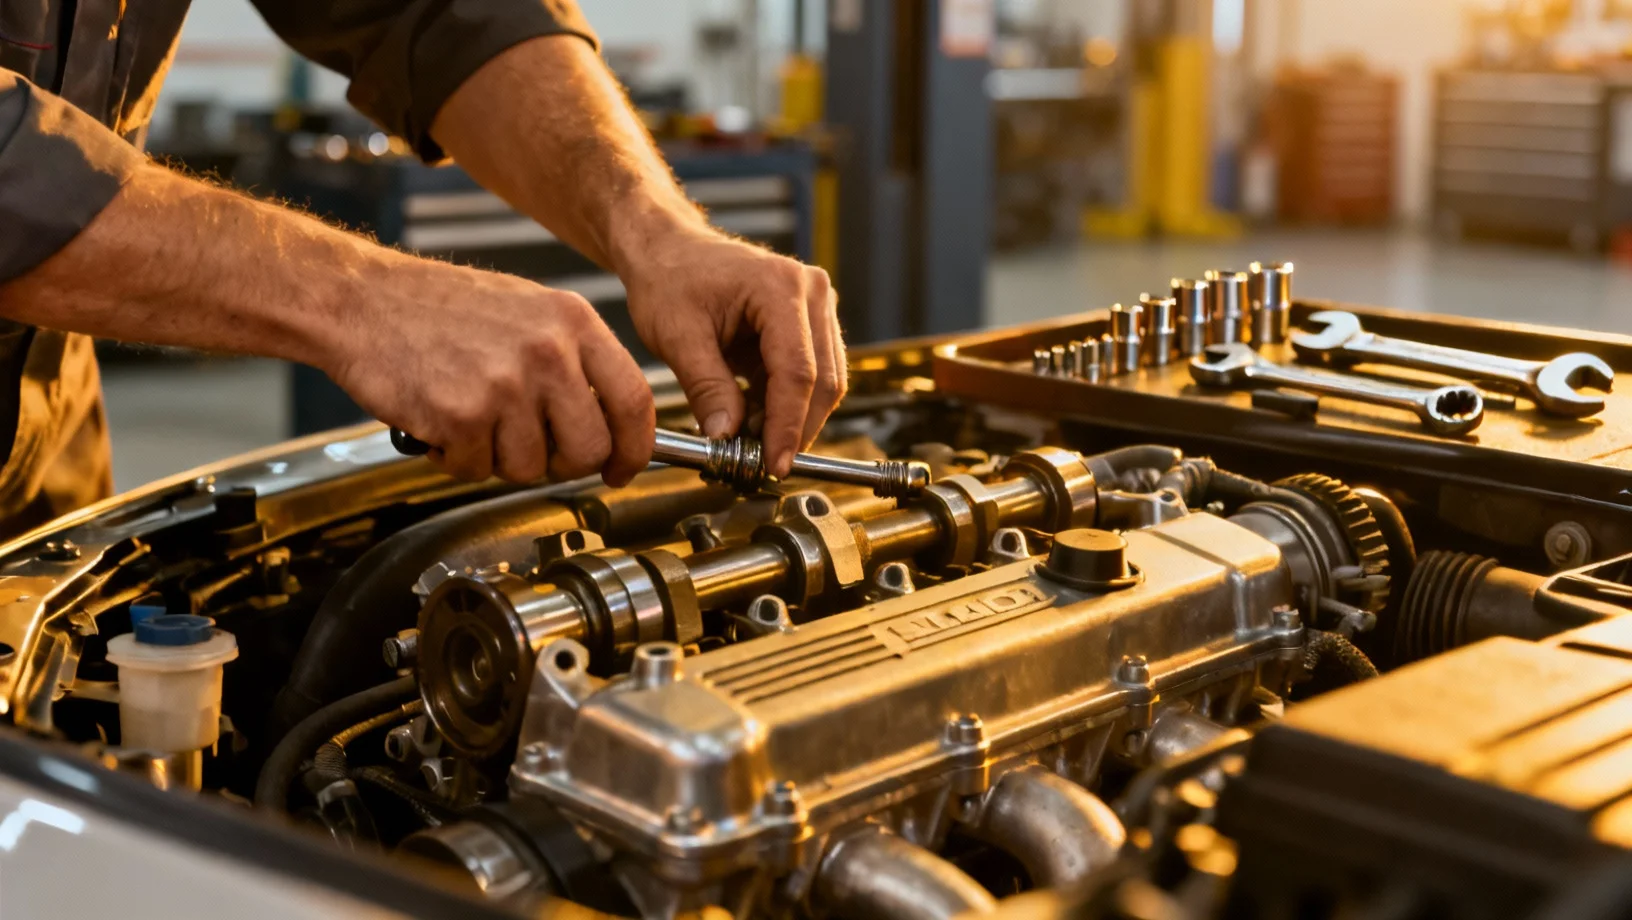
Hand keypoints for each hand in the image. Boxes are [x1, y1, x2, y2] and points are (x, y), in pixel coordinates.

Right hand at [327, 254, 654, 485]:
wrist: (362, 299)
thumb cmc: (439, 308)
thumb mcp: (528, 311)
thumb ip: (573, 361)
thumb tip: (609, 421)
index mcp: (573, 322)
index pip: (634, 399)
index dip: (634, 447)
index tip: (621, 468)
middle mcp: (548, 351)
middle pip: (589, 448)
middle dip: (561, 463)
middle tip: (530, 448)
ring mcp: (506, 384)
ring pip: (529, 467)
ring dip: (496, 457)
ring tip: (471, 416)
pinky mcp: (462, 414)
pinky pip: (476, 469)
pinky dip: (455, 458)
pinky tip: (440, 420)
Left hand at [620, 225, 847, 477]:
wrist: (670, 250)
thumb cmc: (670, 279)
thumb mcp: (677, 336)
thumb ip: (706, 388)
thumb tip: (726, 437)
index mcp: (780, 288)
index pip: (798, 372)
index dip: (787, 426)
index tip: (773, 465)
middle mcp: (811, 292)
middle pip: (823, 380)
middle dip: (795, 429)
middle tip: (763, 465)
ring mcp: (816, 306)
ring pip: (825, 381)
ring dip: (793, 419)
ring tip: (753, 443)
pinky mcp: (810, 323)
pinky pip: (812, 374)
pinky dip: (787, 404)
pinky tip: (756, 420)